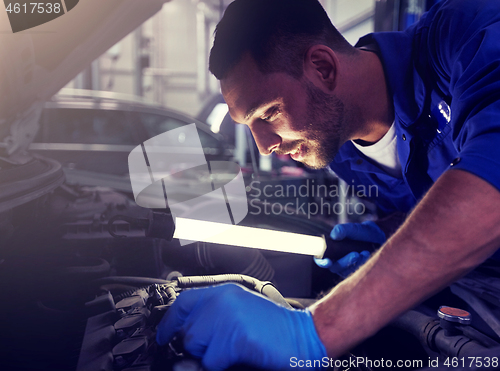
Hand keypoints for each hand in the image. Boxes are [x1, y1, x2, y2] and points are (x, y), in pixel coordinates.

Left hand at [156, 283, 326, 370]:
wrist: (304, 336)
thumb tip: (185, 339)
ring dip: (210, 356)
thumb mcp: (240, 316)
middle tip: (221, 349)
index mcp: (224, 293)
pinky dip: (222, 365)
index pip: (184, 303)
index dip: (169, 321)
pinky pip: (211, 360)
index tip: (163, 335)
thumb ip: (212, 322)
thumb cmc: (274, 329)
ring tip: (234, 350)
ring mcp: (228, 316)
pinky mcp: (235, 336)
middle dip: (198, 346)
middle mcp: (223, 300)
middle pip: (187, 330)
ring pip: (196, 346)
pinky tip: (242, 355)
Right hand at [315, 221, 385, 276]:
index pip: (320, 259)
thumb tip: (335, 235)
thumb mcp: (355, 229)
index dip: (321, 261)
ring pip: (346, 272)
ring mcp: (347, 268)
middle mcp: (337, 261)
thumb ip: (345, 230)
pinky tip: (368, 255)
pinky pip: (357, 273)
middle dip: (344, 263)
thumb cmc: (363, 233)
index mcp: (331, 250)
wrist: (379, 238)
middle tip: (355, 254)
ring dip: (355, 264)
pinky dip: (362, 265)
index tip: (327, 260)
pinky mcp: (358, 273)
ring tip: (365, 253)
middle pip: (334, 267)